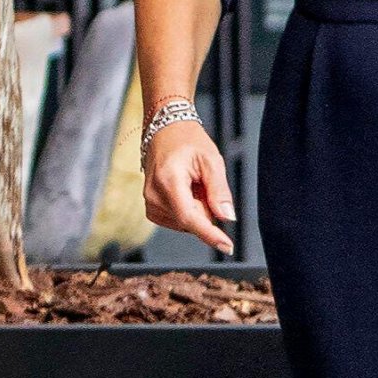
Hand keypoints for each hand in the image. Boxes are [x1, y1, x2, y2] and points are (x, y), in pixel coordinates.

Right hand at [143, 121, 235, 253]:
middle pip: (191, 221)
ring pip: (186, 223)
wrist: (165, 130)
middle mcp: (154, 194)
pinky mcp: (151, 208)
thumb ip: (219, 191)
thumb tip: (227, 218)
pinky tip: (186, 191)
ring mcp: (149, 202)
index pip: (190, 217)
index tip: (227, 246)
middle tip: (203, 183)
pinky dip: (187, 209)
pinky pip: (178, 220)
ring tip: (192, 183)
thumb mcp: (211, 160)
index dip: (210, 234)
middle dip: (205, 209)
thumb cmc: (187, 141)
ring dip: (197, 208)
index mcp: (168, 180)